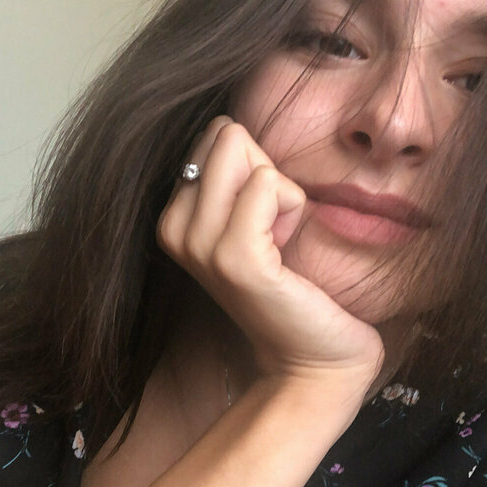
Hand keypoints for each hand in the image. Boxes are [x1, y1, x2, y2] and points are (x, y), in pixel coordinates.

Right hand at [156, 117, 384, 392]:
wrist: (314, 359)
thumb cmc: (295, 287)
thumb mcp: (254, 220)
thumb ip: (235, 174)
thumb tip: (232, 127)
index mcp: (173, 217)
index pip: (216, 135)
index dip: (256, 171)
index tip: (262, 225)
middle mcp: (173, 228)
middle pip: (227, 136)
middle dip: (267, 174)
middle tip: (274, 234)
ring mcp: (199, 245)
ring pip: (245, 154)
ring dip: (282, 195)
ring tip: (280, 246)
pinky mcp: (235, 259)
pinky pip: (267, 183)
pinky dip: (293, 209)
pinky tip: (287, 254)